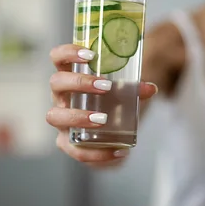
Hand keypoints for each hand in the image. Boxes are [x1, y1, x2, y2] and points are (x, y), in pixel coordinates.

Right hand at [47, 44, 157, 166]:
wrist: (109, 135)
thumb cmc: (110, 104)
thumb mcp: (123, 94)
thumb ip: (135, 89)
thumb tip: (150, 88)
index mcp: (71, 77)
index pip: (58, 58)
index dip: (68, 52)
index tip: (91, 55)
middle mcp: (60, 97)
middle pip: (56, 83)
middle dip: (79, 83)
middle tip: (105, 86)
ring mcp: (61, 120)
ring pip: (54, 116)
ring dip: (78, 116)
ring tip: (103, 119)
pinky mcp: (67, 144)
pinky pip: (75, 150)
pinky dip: (98, 153)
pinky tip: (119, 151)